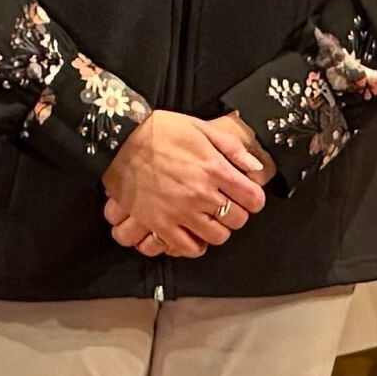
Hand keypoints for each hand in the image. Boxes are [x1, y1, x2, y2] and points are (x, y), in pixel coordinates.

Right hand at [101, 112, 271, 257]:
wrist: (121, 140)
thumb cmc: (160, 130)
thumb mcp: (201, 128)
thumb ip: (232, 148)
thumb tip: (255, 167)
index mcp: (214, 169)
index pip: (252, 197)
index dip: (254, 198)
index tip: (249, 197)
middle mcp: (201, 193)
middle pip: (237, 219)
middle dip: (238, 213)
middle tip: (229, 206)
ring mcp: (180, 211)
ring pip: (216, 236)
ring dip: (218, 229)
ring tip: (211, 219)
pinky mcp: (159, 223)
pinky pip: (187, 247)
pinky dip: (195, 245)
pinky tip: (193, 233)